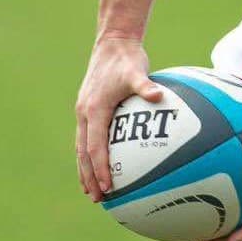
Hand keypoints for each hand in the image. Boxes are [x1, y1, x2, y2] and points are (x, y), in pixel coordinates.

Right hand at [75, 32, 164, 200]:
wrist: (112, 42)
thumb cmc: (127, 58)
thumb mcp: (137, 71)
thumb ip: (146, 86)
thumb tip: (159, 96)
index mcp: (94, 109)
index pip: (95, 146)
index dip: (100, 168)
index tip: (107, 186)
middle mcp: (85, 113)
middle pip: (83, 152)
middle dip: (89, 177)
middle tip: (97, 198)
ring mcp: (84, 111)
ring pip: (82, 147)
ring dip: (85, 169)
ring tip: (92, 190)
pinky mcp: (88, 108)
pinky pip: (87, 137)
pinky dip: (90, 154)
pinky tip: (99, 165)